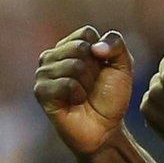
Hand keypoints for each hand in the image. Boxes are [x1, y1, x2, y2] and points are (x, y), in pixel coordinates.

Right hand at [33, 27, 134, 155]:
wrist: (105, 129)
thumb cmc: (110, 97)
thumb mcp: (122, 66)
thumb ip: (116, 44)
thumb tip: (94, 48)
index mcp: (68, 46)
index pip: (86, 33)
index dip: (102, 54)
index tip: (101, 70)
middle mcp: (52, 56)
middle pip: (80, 48)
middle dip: (95, 70)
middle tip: (92, 86)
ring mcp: (43, 73)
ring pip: (74, 66)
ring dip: (88, 85)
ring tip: (84, 95)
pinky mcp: (41, 91)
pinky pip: (66, 84)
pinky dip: (79, 95)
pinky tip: (76, 103)